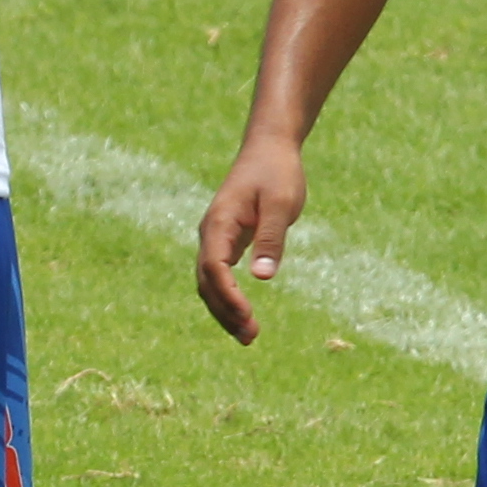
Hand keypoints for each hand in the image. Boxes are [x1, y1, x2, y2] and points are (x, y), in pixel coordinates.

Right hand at [196, 135, 306, 344]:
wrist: (269, 149)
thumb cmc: (277, 174)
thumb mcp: (280, 205)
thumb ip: (271, 240)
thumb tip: (263, 278)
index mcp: (219, 224)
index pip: (214, 268)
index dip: (228, 295)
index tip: (248, 316)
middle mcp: (210, 234)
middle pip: (206, 282)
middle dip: (224, 312)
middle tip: (250, 338)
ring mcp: (216, 238)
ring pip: (208, 282)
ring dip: (224, 309)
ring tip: (248, 335)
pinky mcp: (226, 240)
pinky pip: (218, 275)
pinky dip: (227, 297)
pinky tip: (242, 313)